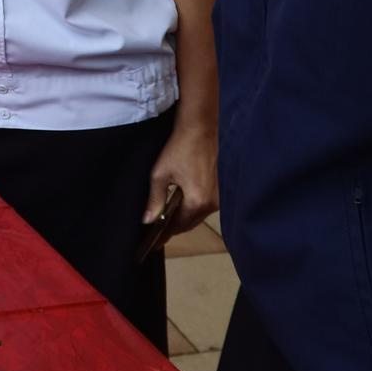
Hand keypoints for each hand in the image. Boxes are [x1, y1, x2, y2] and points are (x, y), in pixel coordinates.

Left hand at [144, 119, 218, 239]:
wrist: (201, 127)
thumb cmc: (180, 147)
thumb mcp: (160, 174)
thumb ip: (154, 200)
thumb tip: (148, 220)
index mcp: (197, 201)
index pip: (179, 226)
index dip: (165, 234)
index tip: (155, 243)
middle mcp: (213, 203)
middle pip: (191, 223)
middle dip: (176, 226)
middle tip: (160, 231)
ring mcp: (220, 196)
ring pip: (200, 214)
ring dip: (186, 216)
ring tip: (170, 217)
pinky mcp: (223, 188)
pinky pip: (207, 204)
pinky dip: (196, 205)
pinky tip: (185, 202)